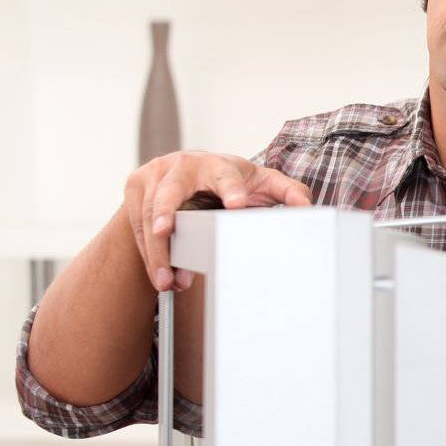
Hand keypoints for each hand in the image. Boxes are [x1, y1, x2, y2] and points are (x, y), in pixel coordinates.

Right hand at [124, 151, 311, 291]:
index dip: (232, 189)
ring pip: (149, 214)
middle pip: (172, 190)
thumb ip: (288, 193)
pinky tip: (159, 275)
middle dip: (166, 213)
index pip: (226, 175)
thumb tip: (309, 208)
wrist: (188, 173)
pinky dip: (149, 253)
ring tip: (167, 280)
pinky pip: (136, 226)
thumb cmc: (231, 182)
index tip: (236, 205)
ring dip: (157, 250)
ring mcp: (155, 175)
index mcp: (219, 165)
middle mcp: (184, 166)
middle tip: (164, 233)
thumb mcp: (262, 184)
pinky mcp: (136, 189)